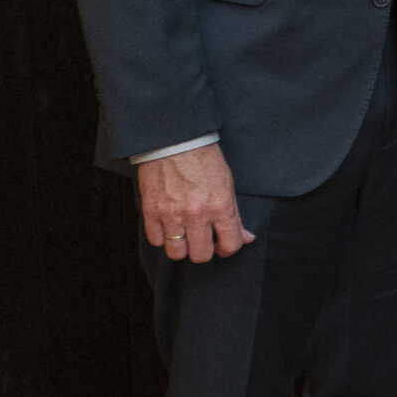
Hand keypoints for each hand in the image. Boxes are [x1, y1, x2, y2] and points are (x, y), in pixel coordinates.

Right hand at [138, 143, 251, 262]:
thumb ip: (234, 215)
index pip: (230, 245)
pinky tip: (168, 225)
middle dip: (204, 250)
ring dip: (181, 247)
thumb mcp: (228, 185)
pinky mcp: (151, 211)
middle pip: (201, 255)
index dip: (228, 248)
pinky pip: (155, 240)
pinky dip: (162, 237)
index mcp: (221, 206)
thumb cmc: (204, 160)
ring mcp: (172, 214)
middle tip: (203, 239)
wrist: (175, 141)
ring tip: (184, 234)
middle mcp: (197, 213)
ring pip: (176, 253)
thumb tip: (246, 237)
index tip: (223, 244)